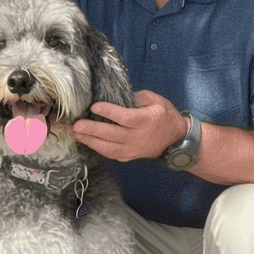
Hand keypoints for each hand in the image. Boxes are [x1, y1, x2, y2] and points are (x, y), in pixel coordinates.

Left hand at [71, 89, 188, 162]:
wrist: (176, 139)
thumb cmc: (164, 115)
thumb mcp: (154, 99)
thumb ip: (135, 98)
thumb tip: (115, 97)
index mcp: (147, 120)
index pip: (125, 118)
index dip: (108, 112)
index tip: (94, 107)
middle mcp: (139, 137)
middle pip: (112, 135)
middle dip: (92, 130)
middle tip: (77, 125)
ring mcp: (134, 150)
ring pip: (109, 148)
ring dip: (90, 141)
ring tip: (77, 134)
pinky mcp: (129, 157)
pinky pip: (111, 154)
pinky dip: (98, 148)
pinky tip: (87, 141)